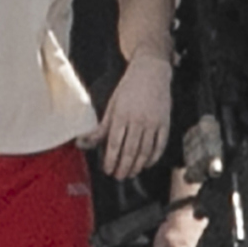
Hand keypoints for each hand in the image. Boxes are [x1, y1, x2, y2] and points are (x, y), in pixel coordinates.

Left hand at [83, 57, 171, 181]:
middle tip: (118, 176)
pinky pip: (160, 145)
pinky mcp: (165, 123)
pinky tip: (147, 163)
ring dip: (137, 166)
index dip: (110, 160)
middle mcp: (138, 120)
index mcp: (121, 115)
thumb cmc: (129, 86)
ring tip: (131, 173)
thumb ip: (100, 127)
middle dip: (123, 167)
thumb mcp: (111, 105)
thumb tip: (82, 143)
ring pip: (145, 151)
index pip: (114, 144)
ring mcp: (153, 122)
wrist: (151, 70)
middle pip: (130, 151)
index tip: (107, 169)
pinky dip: (154, 157)